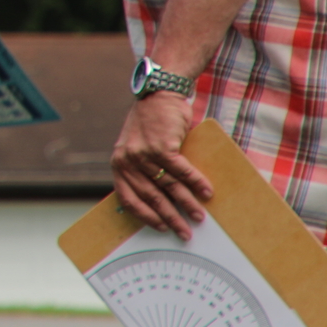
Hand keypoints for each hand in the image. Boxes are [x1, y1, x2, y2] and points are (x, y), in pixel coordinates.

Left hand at [109, 91, 213, 234]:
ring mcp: (144, 153)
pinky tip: (207, 192)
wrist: (157, 94)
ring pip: (169, 186)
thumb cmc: (150, 124)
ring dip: (187, 203)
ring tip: (199, 216)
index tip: (160, 228)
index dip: (145, 216)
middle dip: (170, 217)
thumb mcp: (136, 148)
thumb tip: (161, 200)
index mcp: (119, 165)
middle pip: (152, 197)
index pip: (128, 199)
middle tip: (184, 232)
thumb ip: (141, 170)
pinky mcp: (162, 146)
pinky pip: (181, 170)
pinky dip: (196, 183)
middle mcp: (128, 161)